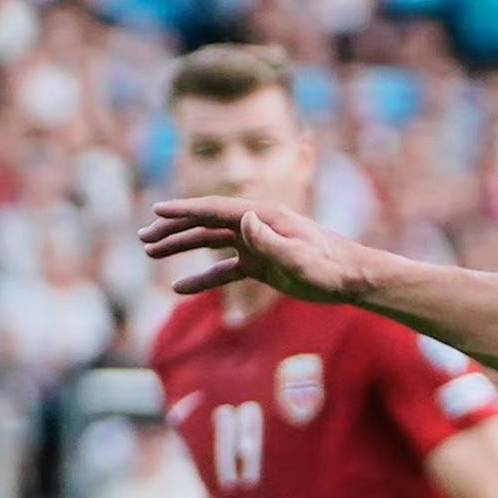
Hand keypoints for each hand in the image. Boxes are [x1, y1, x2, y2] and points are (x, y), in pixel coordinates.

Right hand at [140, 199, 381, 302]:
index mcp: (262, 217)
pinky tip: (179, 286)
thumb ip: (271, 242)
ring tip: (151, 253)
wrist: (354, 279)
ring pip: (210, 244)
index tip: (156, 212)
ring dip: (181, 247)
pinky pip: (225, 270)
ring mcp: (258, 244)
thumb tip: (242, 221)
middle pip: (205, 223)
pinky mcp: (262, 266)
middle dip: (173, 229)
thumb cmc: (331, 269)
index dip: (184, 210)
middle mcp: (256, 226)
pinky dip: (203, 278)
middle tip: (142, 239)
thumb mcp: (301, 258)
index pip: (215, 210)